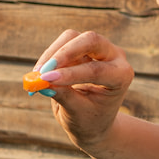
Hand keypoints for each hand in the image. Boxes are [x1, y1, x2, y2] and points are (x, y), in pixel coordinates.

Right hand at [33, 30, 134, 152]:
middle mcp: (114, 57)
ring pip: (71, 37)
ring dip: (52, 54)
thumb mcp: (77, 113)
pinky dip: (47, 57)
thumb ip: (63, 96)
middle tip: (42, 70)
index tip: (47, 79)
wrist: (93, 121)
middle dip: (63, 53)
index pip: (96, 69)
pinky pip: (61, 43)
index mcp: (121, 76)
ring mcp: (98, 49)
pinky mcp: (82, 47)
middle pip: (90, 40)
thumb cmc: (90, 120)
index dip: (70, 74)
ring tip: (37, 75)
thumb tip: (43, 82)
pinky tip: (39, 73)